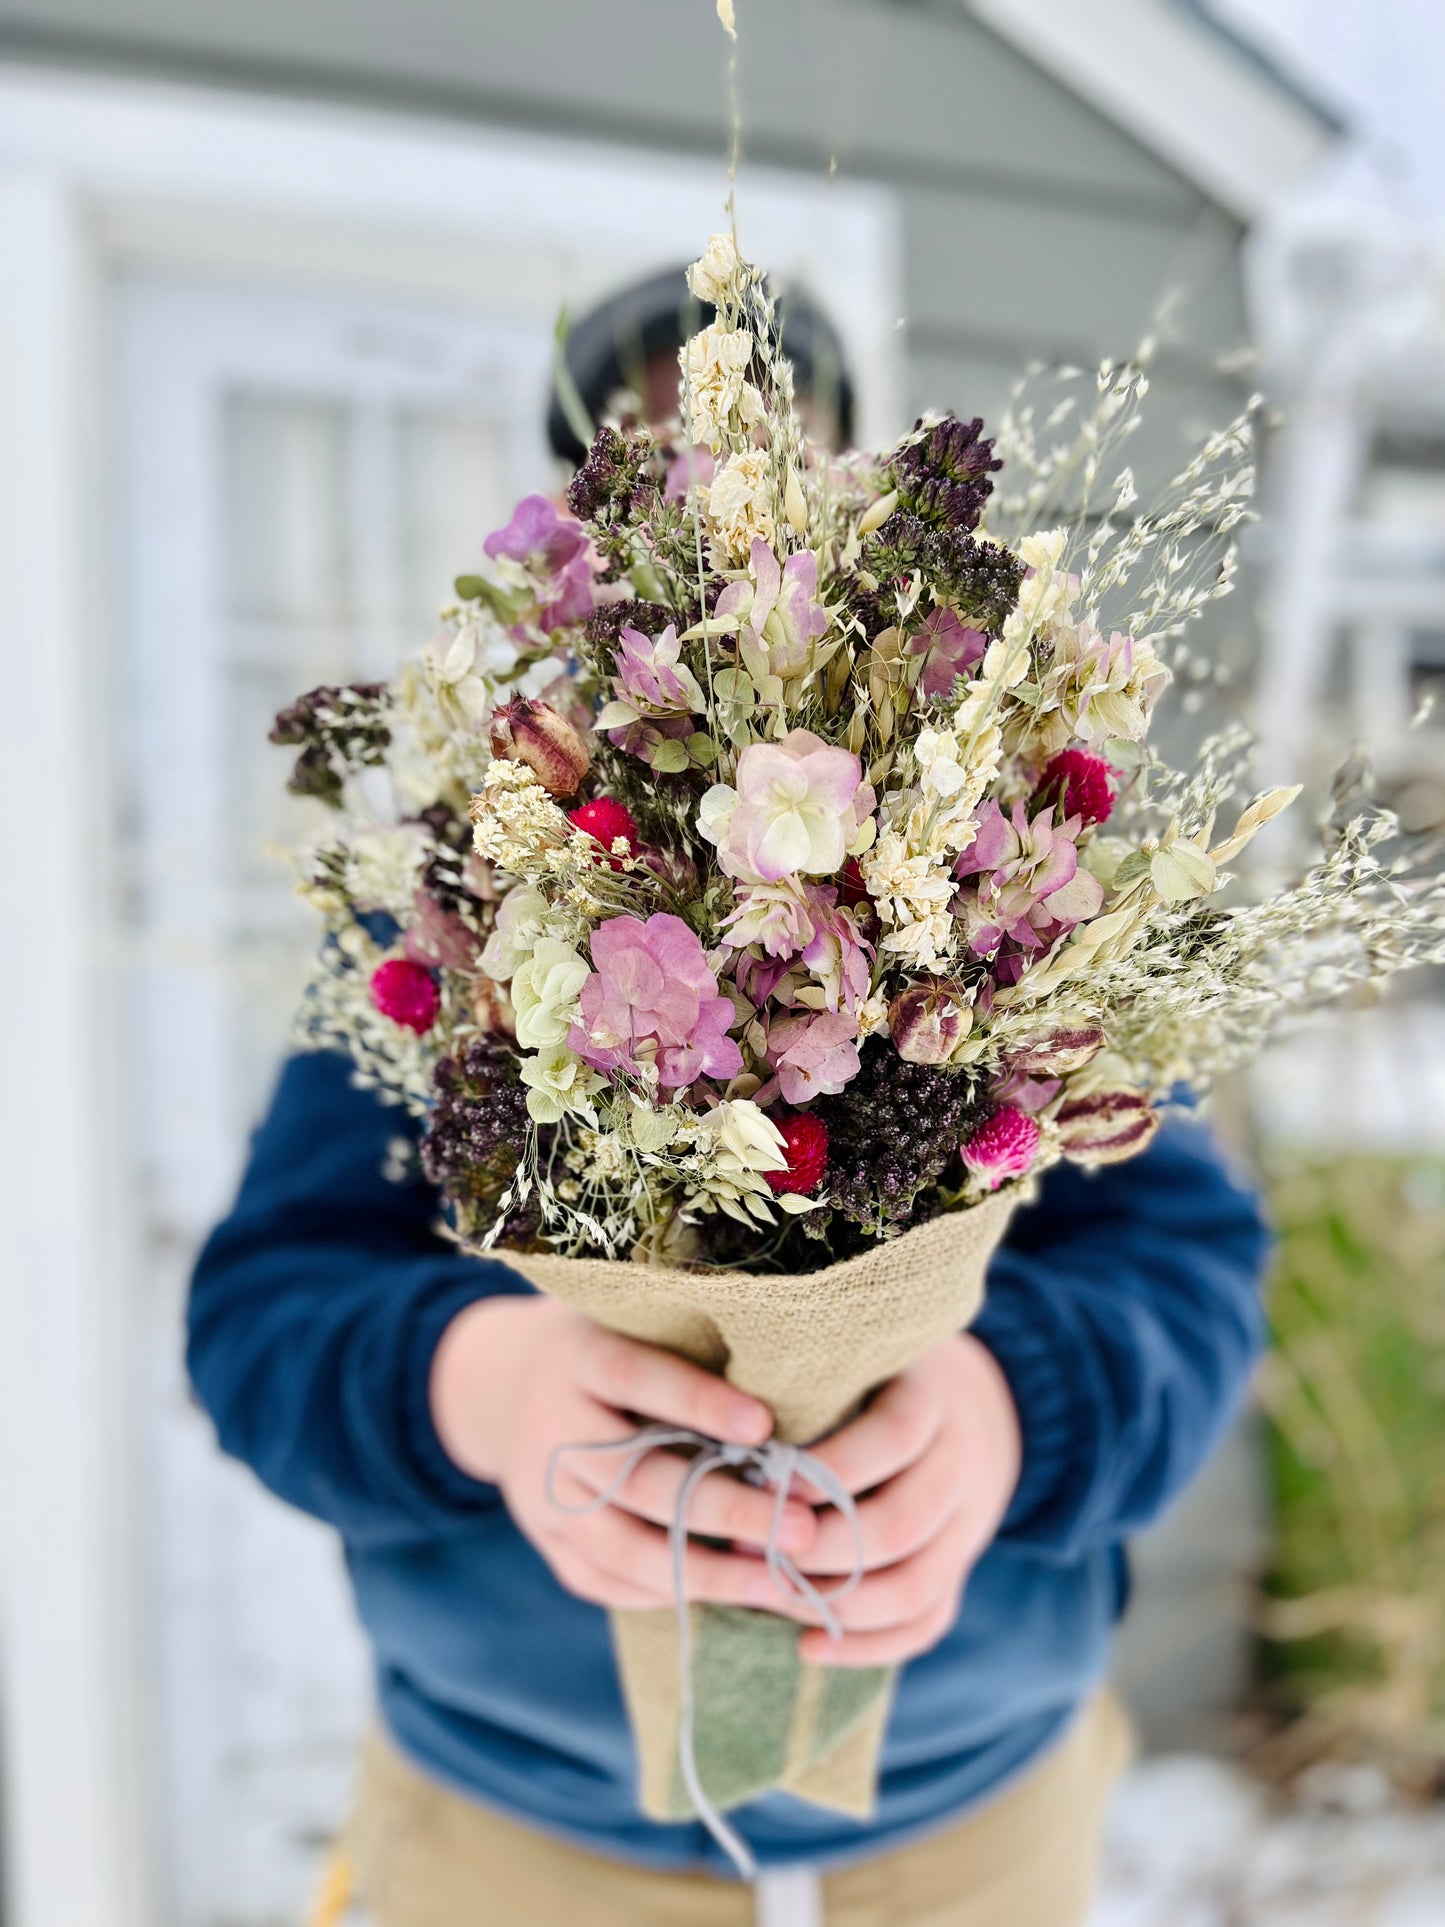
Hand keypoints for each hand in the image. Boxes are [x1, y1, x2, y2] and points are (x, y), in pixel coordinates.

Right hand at [430, 1296, 817, 1610]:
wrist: (502, 1385)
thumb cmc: (612, 1341)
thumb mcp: (635, 1319)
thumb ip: (693, 1345)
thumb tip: (791, 1386)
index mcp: (579, 1356)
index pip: (638, 1378)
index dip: (698, 1403)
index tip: (766, 1426)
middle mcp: (552, 1426)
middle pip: (639, 1478)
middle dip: (726, 1509)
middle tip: (802, 1529)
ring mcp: (540, 1491)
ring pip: (623, 1546)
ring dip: (706, 1573)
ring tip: (778, 1584)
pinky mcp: (543, 1538)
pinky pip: (603, 1580)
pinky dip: (663, 1593)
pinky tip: (722, 1596)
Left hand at [784, 1334, 1021, 1667]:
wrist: (977, 1402)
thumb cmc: (877, 1375)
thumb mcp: (856, 1357)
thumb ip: (809, 1382)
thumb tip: (729, 1436)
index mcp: (933, 1399)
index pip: (891, 1439)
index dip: (827, 1469)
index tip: (765, 1482)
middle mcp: (960, 1463)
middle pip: (900, 1524)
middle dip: (818, 1548)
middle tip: (751, 1549)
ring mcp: (968, 1523)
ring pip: (914, 1585)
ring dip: (835, 1602)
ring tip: (771, 1595)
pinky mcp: (960, 1567)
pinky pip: (926, 1622)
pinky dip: (868, 1645)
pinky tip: (808, 1647)